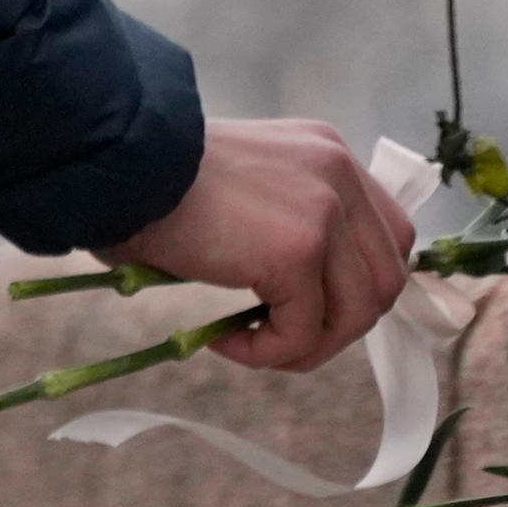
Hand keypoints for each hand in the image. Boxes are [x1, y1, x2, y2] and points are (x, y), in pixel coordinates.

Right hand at [98, 118, 415, 373]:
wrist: (120, 166)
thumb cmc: (156, 180)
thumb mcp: (244, 189)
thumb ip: (287, 222)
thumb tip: (304, 300)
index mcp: (327, 154)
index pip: (387, 236)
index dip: (356, 286)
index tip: (307, 308)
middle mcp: (338, 173)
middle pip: (385, 279)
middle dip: (338, 326)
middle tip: (279, 336)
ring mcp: (325, 211)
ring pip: (357, 313)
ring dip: (307, 345)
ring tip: (253, 343)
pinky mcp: (298, 250)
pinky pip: (304, 331)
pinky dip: (270, 352)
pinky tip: (226, 340)